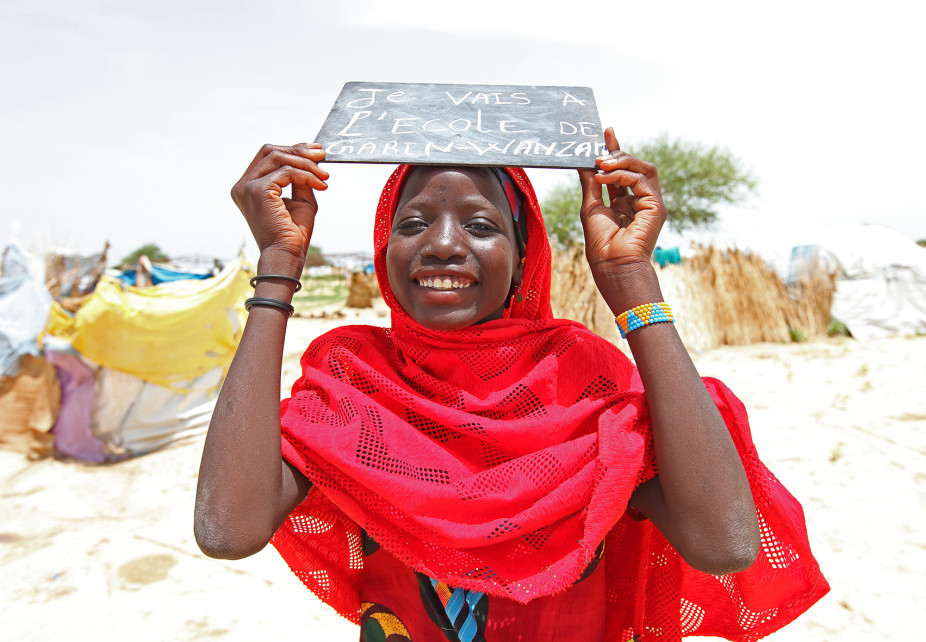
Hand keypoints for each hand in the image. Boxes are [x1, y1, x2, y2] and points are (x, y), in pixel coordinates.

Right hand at [230, 143, 327, 264]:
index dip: (292, 150)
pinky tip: (320, 185)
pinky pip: (287, 172)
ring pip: (279, 158)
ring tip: (324, 176)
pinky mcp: (258, 191)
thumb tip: (310, 159)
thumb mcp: (300, 200)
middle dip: (298, 150)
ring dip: (306, 164)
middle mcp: (243, 185)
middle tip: (322, 155)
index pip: (267, 157)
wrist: (286, 255)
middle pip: (270, 151)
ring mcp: (247, 187)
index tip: (315, 152)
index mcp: (248, 187)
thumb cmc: (292, 234)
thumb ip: (301, 179)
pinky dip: (307, 175)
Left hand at [577, 127, 666, 272]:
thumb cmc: (601, 243)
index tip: (607, 132)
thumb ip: (590, 183)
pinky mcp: (656, 207)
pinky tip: (605, 178)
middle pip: (636, 166)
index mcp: (625, 202)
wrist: (612, 265)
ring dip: (621, 162)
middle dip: (618, 153)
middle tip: (599, 152)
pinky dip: (622, 176)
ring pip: (643, 168)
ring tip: (602, 163)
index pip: (622, 171)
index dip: (616, 151)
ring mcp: (649, 203)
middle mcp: (639, 201)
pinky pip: (641, 180)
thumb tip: (584, 162)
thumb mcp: (590, 206)